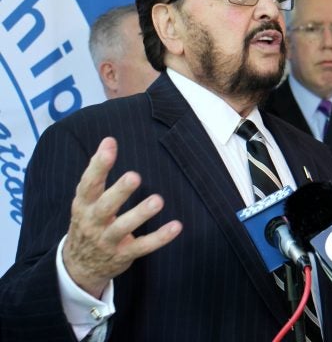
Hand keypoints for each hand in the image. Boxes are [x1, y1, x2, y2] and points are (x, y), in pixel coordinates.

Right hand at [62, 137, 181, 297]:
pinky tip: (176, 226)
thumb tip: (108, 140)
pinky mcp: (123, 254)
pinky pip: (143, 246)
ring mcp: (107, 240)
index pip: (88, 183)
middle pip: (105, 206)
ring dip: (141, 214)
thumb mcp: (84, 201)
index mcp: (83, 206)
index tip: (110, 144)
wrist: (79, 267)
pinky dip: (160, 237)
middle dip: (119, 191)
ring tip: (158, 200)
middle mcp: (93, 223)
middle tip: (134, 176)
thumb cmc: (88, 223)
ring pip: (124, 227)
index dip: (98, 165)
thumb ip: (97, 174)